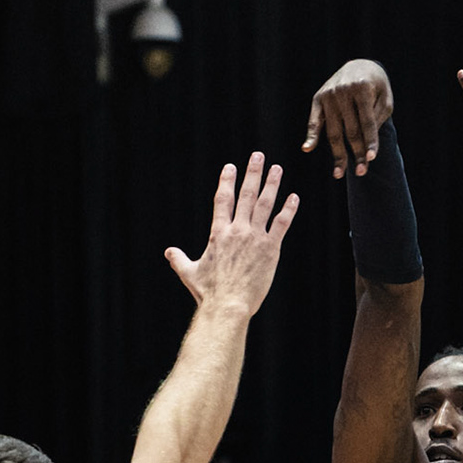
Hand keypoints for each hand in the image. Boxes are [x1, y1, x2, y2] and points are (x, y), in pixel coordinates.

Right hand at [165, 153, 298, 312]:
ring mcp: (255, 238)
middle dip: (252, 173)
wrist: (228, 305)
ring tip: (276, 169)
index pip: (222, 199)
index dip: (227, 181)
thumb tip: (168, 252)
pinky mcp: (270, 249)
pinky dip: (288, 210)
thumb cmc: (208, 292)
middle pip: (246, 195)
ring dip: (271, 184)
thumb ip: (179, 259)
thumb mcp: (189, 273)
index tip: (230, 167)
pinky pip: (281, 224)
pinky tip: (294, 197)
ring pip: (265, 204)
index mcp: (218, 233)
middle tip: (258, 156)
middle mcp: (237, 230)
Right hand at [303, 59, 392, 178]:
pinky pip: (314, 121)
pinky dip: (311, 135)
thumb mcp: (385, 98)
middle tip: (361, 172)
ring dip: (337, 154)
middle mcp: (343, 90)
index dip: (370, 141)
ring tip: (339, 174)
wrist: (359, 66)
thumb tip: (365, 143)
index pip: (367, 121)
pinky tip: (307, 148)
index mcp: (362, 87)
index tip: (371, 158)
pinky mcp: (318, 99)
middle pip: (350, 130)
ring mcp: (328, 94)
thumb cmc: (376, 86)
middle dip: (356, 153)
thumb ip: (377, 118)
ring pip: (334, 131)